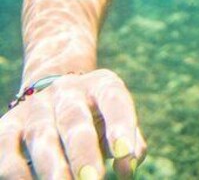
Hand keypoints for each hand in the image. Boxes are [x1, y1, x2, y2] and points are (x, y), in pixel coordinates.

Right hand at [0, 69, 146, 178]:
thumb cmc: (97, 117)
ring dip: (52, 166)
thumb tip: (127, 169)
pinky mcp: (7, 126)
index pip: (114, 100)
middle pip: (74, 120)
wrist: (52, 94)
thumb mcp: (116, 120)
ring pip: (41, 135)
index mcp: (101, 85)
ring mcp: (35, 108)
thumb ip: (129, 142)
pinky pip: (7, 148)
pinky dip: (18, 172)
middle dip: (83, 152)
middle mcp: (67, 91)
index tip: (125, 154)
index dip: (121, 126)